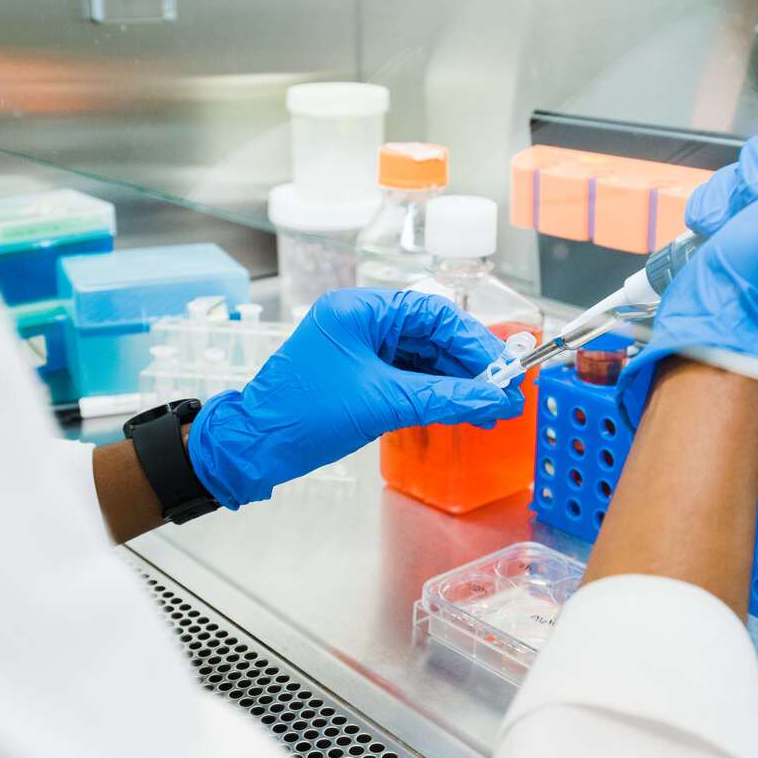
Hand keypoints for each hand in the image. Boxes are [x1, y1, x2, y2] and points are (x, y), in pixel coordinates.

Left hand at [187, 288, 523, 508]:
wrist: (252, 448)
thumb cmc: (302, 416)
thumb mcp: (381, 403)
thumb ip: (444, 398)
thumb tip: (494, 399)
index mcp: (360, 309)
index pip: (433, 313)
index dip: (474, 341)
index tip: (503, 369)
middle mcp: (361, 321)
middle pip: (432, 335)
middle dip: (470, 366)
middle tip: (505, 393)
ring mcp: (360, 349)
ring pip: (423, 358)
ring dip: (457, 382)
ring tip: (490, 409)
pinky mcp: (360, 375)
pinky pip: (408, 377)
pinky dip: (435, 393)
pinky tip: (461, 410)